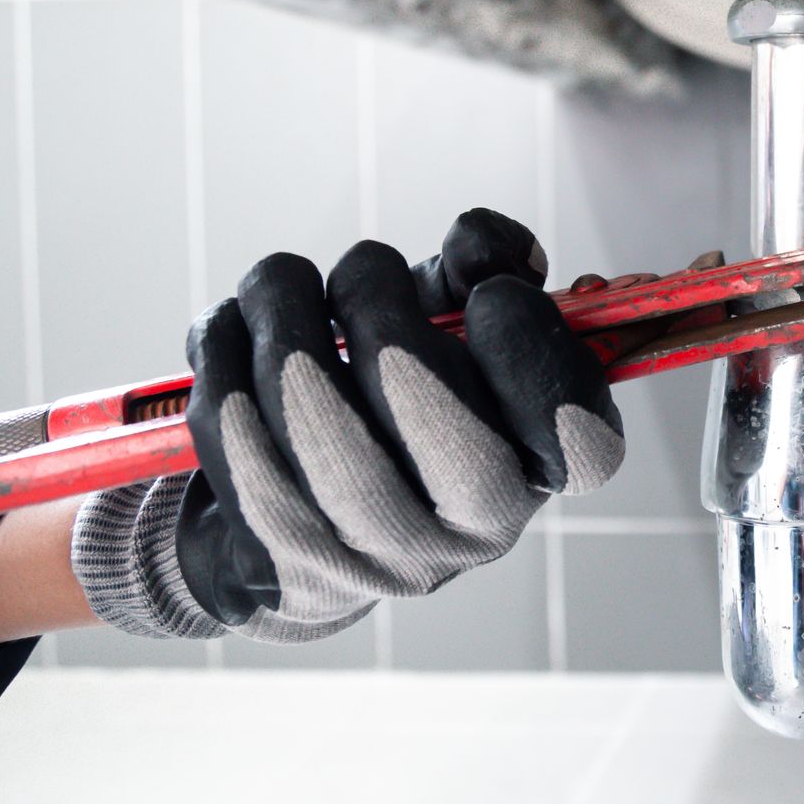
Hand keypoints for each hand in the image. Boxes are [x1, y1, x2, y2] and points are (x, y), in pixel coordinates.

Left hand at [70, 209, 622, 642]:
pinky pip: (234, 420)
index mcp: (535, 478)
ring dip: (282, 303)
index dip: (531, 346)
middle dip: (374, 295)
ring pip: (306, 396)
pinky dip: (223, 348)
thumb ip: (485, 273)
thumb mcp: (458, 333)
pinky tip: (234, 331)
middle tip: (364, 268)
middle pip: (419, 392)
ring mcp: (368, 557)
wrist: (302, 529)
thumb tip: (482, 247)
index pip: (579, 435)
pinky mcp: (275, 556)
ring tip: (281, 282)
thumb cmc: (401, 403)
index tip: (487, 294)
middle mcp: (466, 536)